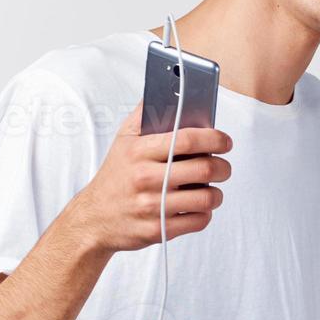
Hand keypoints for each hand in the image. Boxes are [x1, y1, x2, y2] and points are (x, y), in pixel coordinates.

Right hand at [70, 98, 233, 253]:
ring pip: (206, 198)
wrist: (94, 218)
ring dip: (217, 192)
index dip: (215, 138)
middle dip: (223, 166)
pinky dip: (206, 213)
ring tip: (213, 188)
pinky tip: (198, 206)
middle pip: (204, 168)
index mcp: (140, 151)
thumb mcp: (124, 139)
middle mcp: (146, 178)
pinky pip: (199, 220)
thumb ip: (146, 114)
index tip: (225, 141)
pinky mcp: (159, 230)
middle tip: (223, 166)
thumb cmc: (115, 175)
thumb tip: (168, 90)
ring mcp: (153, 206)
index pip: (187, 139)